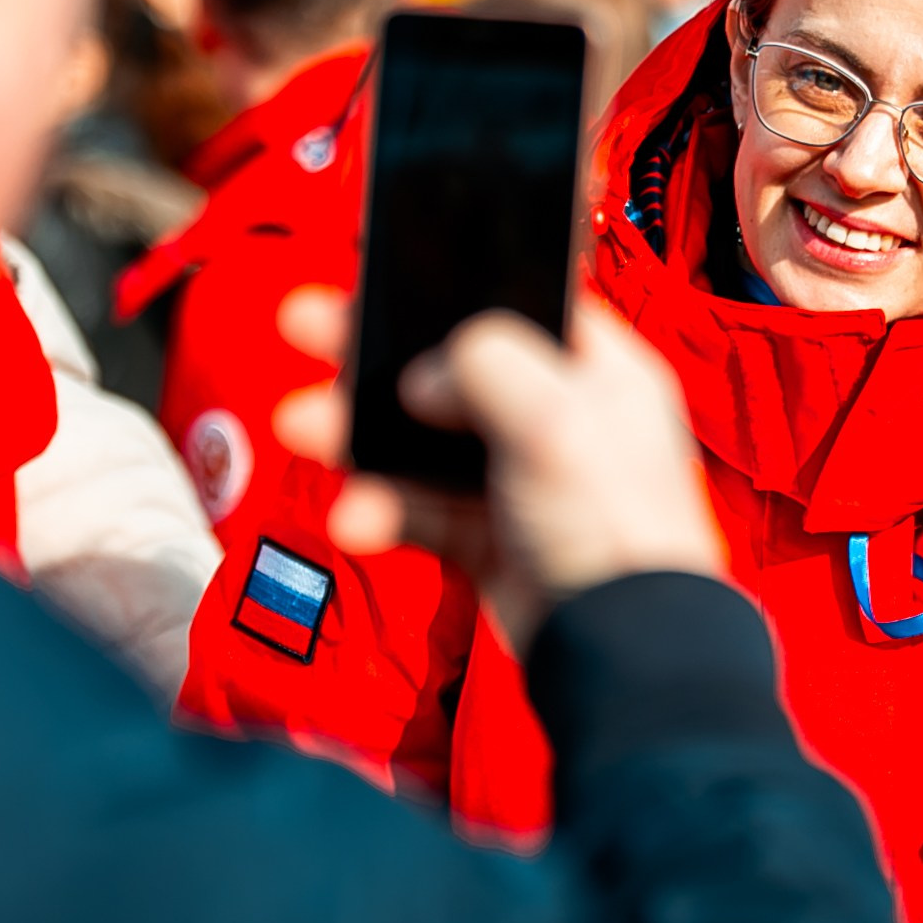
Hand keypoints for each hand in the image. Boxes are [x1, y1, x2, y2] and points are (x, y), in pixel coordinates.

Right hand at [271, 288, 723, 651]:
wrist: (620, 651)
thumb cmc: (618, 528)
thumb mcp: (555, 414)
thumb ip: (482, 362)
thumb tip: (423, 376)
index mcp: (598, 369)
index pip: (517, 303)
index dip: (449, 285)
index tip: (384, 271)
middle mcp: (561, 419)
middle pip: (451, 366)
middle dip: (373, 353)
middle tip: (304, 324)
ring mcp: (523, 481)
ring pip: (423, 441)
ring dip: (359, 437)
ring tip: (302, 429)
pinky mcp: (492, 540)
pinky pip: (422, 511)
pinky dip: (383, 511)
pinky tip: (356, 520)